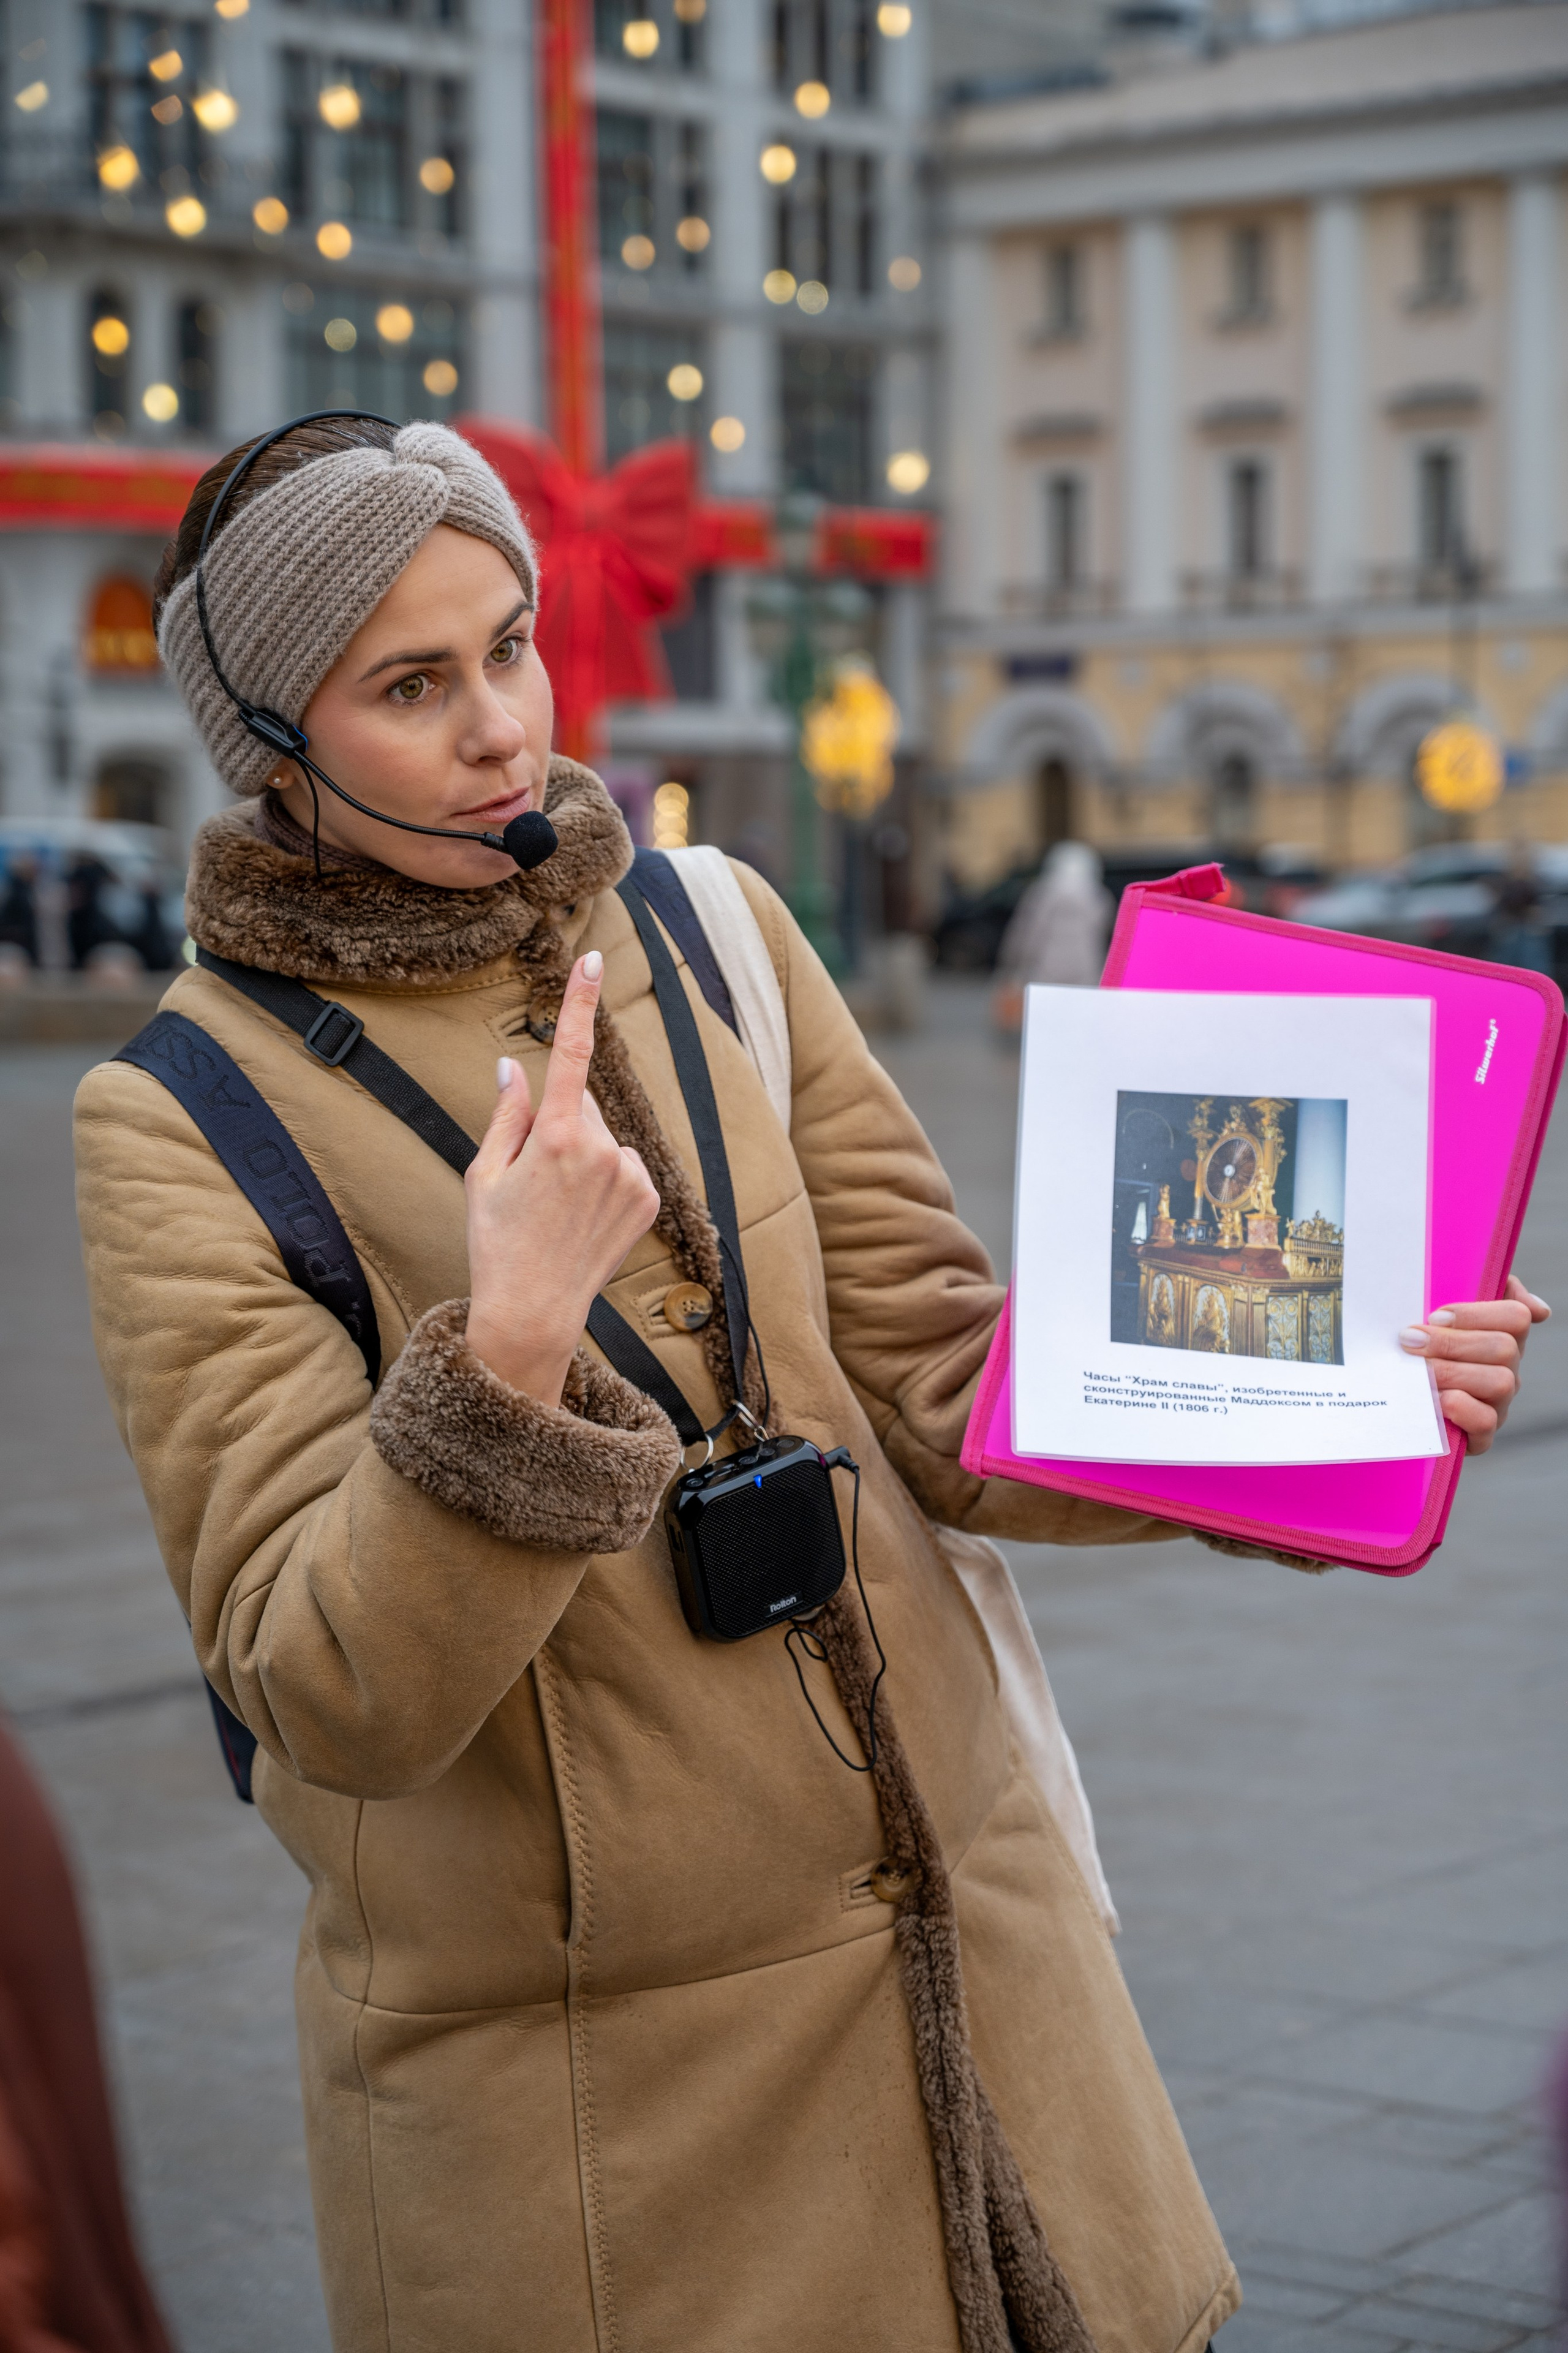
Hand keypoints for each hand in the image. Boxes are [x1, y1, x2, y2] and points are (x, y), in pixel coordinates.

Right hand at [464, 950, 660, 1405]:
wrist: (534, 1310)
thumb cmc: (498, 1243)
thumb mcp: (485, 1174)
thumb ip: (507, 1115)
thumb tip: (515, 1067)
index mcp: (557, 1137)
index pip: (572, 1054)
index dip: (582, 1002)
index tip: (592, 961)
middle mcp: (602, 1150)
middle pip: (582, 1108)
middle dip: (560, 1126)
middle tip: (533, 1180)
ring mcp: (631, 1175)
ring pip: (604, 1139)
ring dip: (584, 1157)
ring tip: (558, 1207)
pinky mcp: (648, 1198)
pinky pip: (625, 1167)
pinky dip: (607, 1181)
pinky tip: (584, 1217)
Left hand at [1398, 1274, 1550, 1453]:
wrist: (1393, 1400)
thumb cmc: (1422, 1349)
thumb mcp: (1441, 1313)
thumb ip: (1484, 1290)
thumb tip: (1539, 1309)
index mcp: (1503, 1337)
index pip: (1516, 1317)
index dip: (1476, 1314)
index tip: (1435, 1316)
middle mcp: (1508, 1370)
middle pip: (1504, 1348)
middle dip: (1452, 1343)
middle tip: (1409, 1340)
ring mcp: (1498, 1404)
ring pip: (1499, 1382)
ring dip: (1451, 1372)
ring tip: (1416, 1370)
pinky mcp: (1481, 1436)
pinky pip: (1485, 1422)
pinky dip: (1458, 1408)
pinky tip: (1432, 1399)